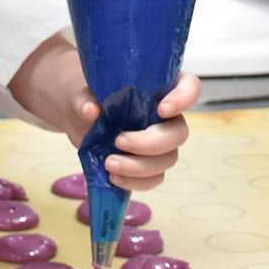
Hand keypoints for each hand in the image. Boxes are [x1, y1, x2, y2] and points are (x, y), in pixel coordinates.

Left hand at [8, 35, 202, 191]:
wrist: (79, 120)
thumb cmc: (90, 97)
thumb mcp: (83, 92)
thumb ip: (85, 98)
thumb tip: (90, 110)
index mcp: (161, 87)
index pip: (189, 87)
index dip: (183, 99)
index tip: (161, 109)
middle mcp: (168, 116)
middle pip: (179, 133)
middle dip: (151, 143)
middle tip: (119, 140)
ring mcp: (161, 142)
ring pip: (168, 159)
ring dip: (140, 167)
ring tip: (109, 163)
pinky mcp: (150, 164)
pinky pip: (154, 178)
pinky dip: (135, 182)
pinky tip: (113, 177)